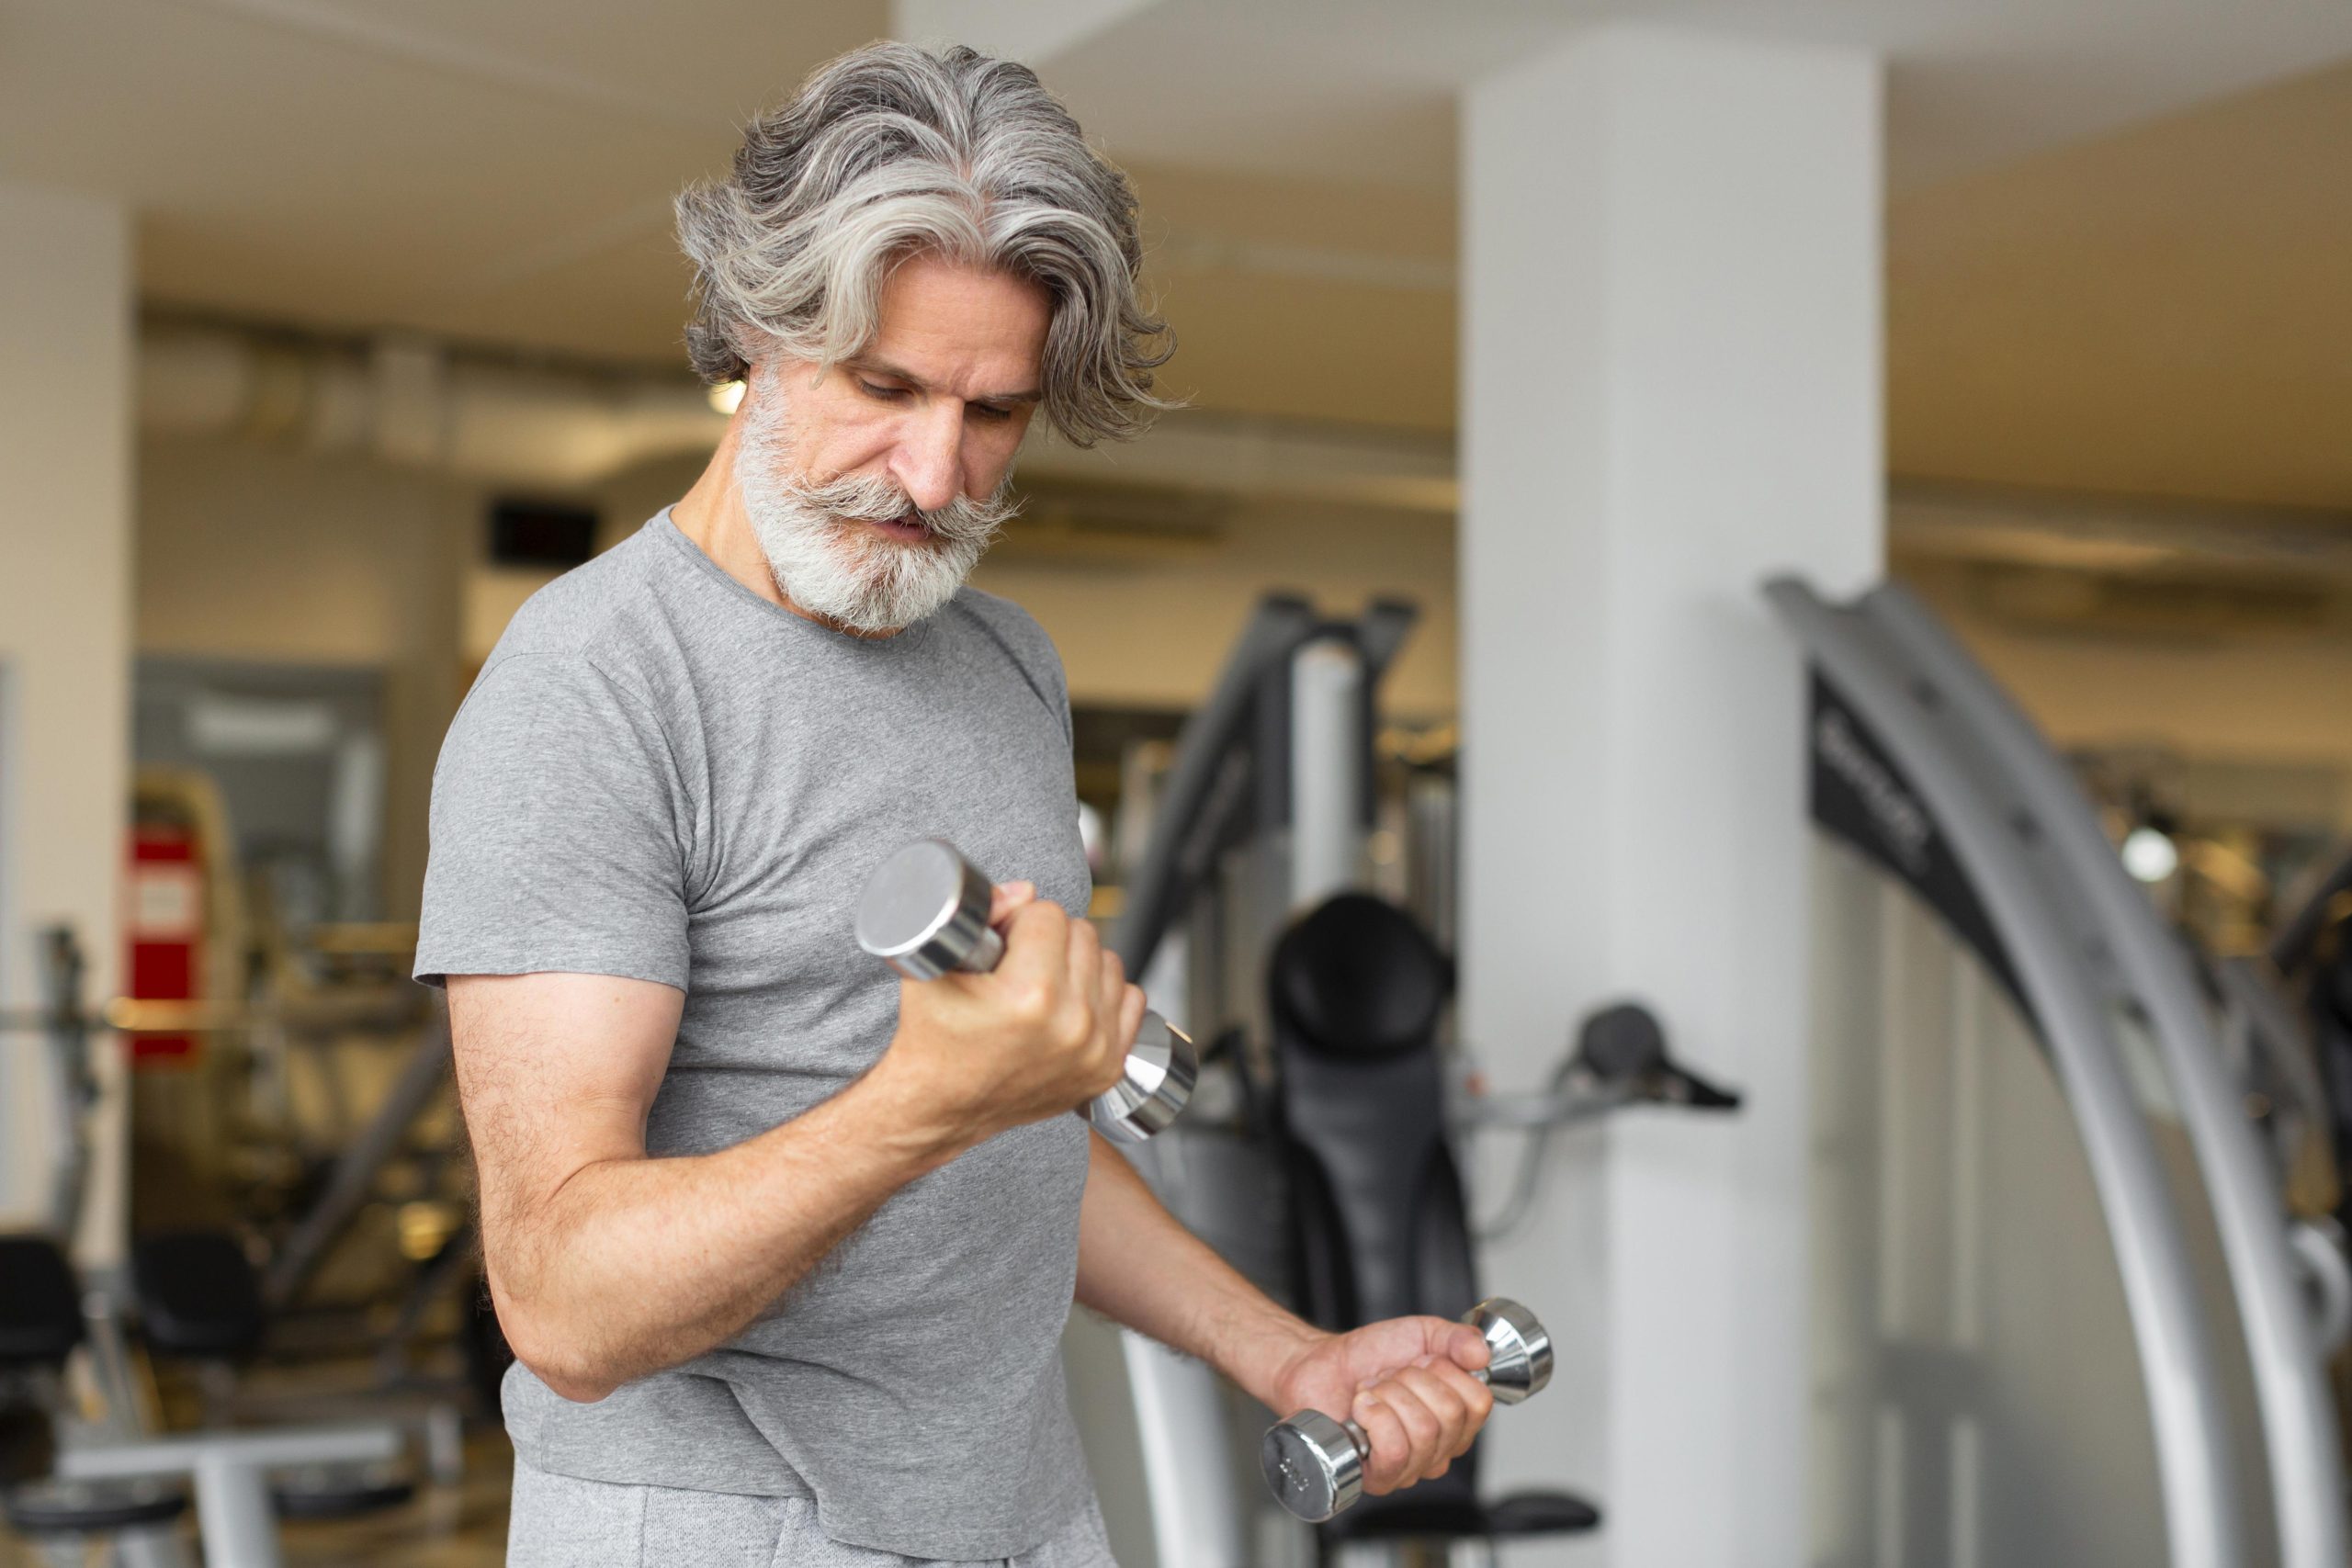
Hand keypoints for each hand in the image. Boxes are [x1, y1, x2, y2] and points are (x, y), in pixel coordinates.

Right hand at [881, 880, 1146, 1144]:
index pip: (1048, 914)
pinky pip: (1130, 1000)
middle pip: (1082, 933)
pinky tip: (1073, 1003)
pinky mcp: (1107, 1068)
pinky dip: (1105, 995)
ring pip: (1109, 962)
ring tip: (1044, 982)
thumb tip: (1025, 892)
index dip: (1020, 921)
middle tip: (1020, 961)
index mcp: (1030, 996)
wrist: (941, 1108)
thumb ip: (983, 917)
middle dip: (1050, 938)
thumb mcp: (935, 970)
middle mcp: (1072, 1024)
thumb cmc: (932, 1038)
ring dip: (1080, 963)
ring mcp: (1095, 1050)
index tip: (1003, 942)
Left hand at [1266, 1317, 1495, 1495]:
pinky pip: (1395, 1451)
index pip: (1478, 1402)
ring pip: (1423, 1432)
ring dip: (1387, 1397)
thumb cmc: (1370, 1356)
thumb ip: (1457, 1338)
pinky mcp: (1380, 1478)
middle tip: (1389, 1377)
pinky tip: (1361, 1411)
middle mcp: (1440, 1449)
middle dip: (1411, 1380)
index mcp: (1457, 1419)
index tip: (1418, 1361)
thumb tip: (1482, 1353)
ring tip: (1372, 1393)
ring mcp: (1412, 1468)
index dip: (1444, 1371)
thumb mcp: (1423, 1334)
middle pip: (1450, 1416)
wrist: (1322, 1363)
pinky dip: (1373, 1418)